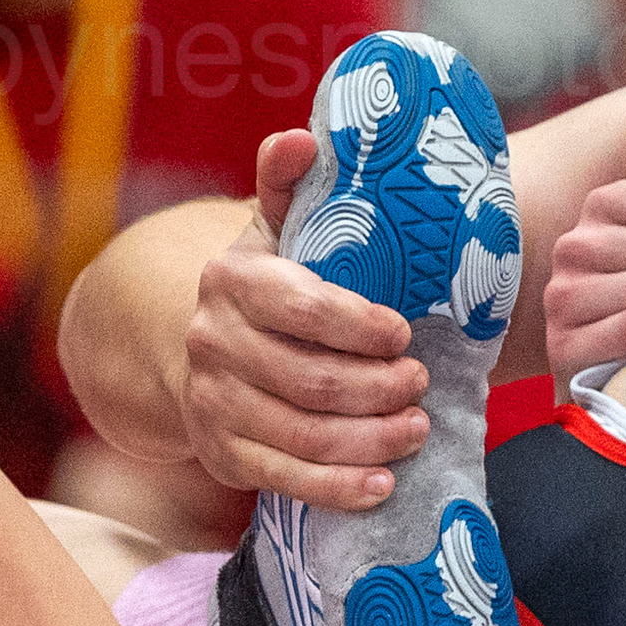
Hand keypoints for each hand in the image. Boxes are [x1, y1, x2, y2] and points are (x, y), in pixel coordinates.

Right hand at [179, 127, 424, 509]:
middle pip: (309, 379)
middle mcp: (212, 342)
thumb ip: (289, 183)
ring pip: (303, 433)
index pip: (301, 306)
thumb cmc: (268, 285)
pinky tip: (381, 485)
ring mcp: (213, 403)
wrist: (202, 350)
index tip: (405, 334)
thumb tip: (300, 137)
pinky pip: (284, 479)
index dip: (359, 326)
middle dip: (378, 388)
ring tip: (416, 429)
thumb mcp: (276, 228)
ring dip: (370, 439)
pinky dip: (337, 487)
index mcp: (232, 279)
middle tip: (423, 384)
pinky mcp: (221, 455)